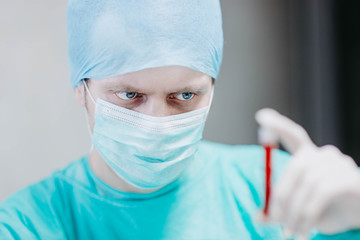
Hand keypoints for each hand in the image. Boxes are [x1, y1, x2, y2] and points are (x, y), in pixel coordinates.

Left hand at [255, 108, 359, 238]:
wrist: (359, 221)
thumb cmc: (327, 211)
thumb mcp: (298, 211)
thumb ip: (279, 211)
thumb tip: (257, 217)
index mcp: (310, 157)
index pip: (294, 135)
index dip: (278, 126)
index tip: (261, 116)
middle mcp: (325, 156)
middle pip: (296, 165)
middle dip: (281, 194)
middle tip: (275, 219)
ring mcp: (341, 165)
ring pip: (308, 181)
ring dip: (295, 209)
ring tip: (290, 230)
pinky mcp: (351, 179)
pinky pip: (323, 191)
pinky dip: (309, 212)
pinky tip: (306, 228)